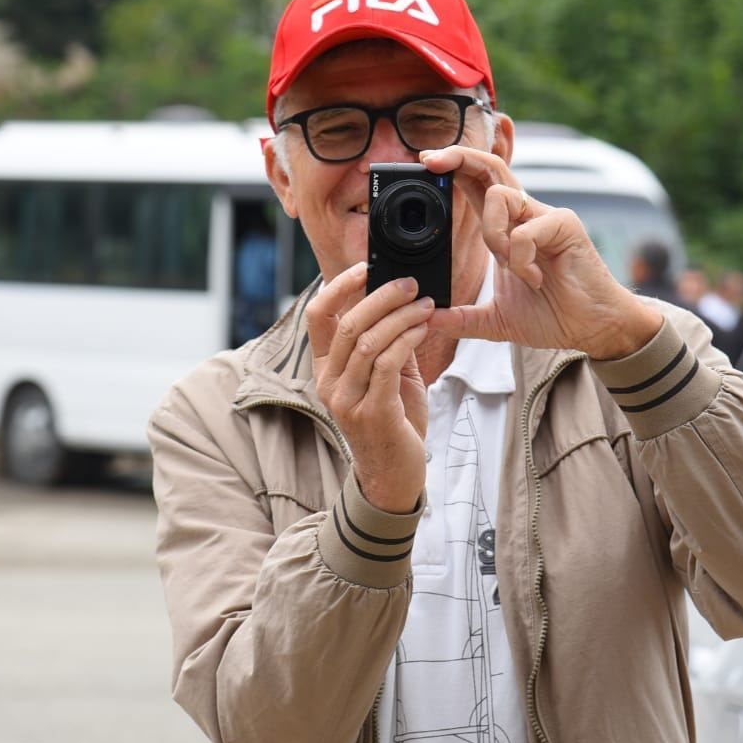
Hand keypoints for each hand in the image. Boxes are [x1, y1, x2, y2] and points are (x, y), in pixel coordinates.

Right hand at [305, 263, 432, 513]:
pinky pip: (387, 364)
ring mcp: (347, 400)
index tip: (365, 267)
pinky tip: (422, 329)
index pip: (317, 316)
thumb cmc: (393, 423)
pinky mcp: (372, 412)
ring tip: (425, 305)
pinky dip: (407, 339)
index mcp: (325, 370)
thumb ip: (387, 342)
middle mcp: (329, 384)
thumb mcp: (386, 377)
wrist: (395, 476)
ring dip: (401, 317)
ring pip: (367, 341)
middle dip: (381, 296)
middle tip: (411, 284)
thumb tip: (400, 300)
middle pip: (346, 323)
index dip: (339, 286)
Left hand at [419, 146, 662, 358]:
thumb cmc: (553, 315)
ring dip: (493, 233)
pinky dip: (521, 259)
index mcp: (506, 228)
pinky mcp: (564, 226)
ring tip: (510, 267)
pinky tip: (535, 279)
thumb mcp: (496, 321)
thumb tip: (428, 320)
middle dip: (459, 157)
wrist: (591, 329)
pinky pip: (525, 231)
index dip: (453, 168)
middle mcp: (525, 215)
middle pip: (490, 168)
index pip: (476, 185)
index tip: (426, 162)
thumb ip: (462, 318)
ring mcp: (545, 217)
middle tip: (431, 160)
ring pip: (501, 196)